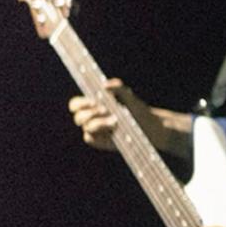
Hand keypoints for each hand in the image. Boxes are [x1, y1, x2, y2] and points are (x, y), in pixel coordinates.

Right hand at [68, 78, 190, 155]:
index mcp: (93, 106)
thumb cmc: (137, 109)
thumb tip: (105, 85)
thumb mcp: (129, 97)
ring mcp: (95, 131)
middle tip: (105, 110)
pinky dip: (99, 133)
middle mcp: (91, 118)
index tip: (93, 101)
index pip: (76, 105)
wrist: (149, 126)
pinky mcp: (100, 141)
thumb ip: (118, 87)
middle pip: (78, 117)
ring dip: (98, 123)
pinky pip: (90, 138)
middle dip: (90, 113)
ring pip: (86, 127)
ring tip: (115, 121)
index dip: (80, 103)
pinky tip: (113, 130)